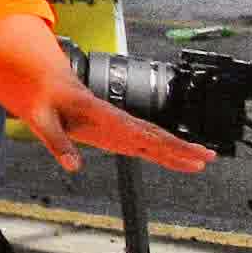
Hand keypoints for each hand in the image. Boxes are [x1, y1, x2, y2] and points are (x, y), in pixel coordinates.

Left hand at [19, 72, 217, 174]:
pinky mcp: (116, 135)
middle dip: (182, 147)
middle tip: (209, 158)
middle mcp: (118, 122)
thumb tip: (73, 167)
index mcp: (105, 117)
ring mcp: (120, 129)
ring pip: (154, 141)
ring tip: (202, 164)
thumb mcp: (42, 122)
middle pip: (156, 136)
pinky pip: (144, 146)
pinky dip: (162, 155)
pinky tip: (177, 163)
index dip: (166, 143)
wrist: (47, 85)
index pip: (141, 133)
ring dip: (177, 152)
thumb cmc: (45, 101)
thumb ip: (57, 143)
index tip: (184, 150)